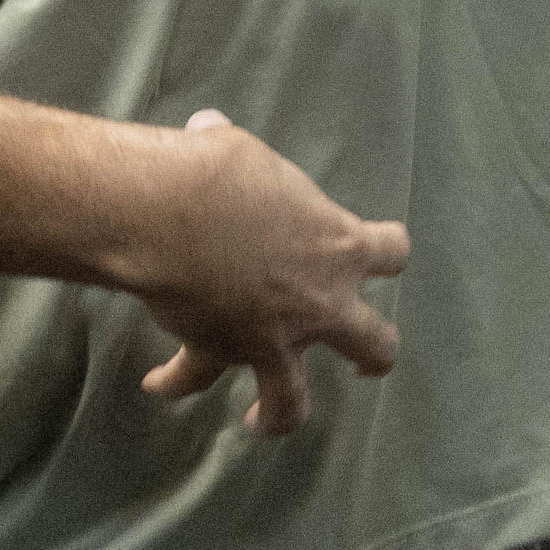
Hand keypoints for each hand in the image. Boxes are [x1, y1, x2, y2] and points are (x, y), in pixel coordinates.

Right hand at [122, 109, 407, 438]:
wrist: (167, 214)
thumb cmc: (216, 172)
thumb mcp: (241, 151)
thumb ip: (242, 162)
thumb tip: (208, 130)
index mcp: (337, 245)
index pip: (391, 251)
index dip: (387, 252)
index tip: (380, 252)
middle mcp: (317, 302)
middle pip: (374, 343)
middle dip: (372, 355)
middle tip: (361, 362)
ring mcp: (272, 338)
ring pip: (292, 399)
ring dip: (280, 412)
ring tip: (267, 419)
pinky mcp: (219, 350)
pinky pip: (195, 375)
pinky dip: (175, 380)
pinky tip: (158, 385)